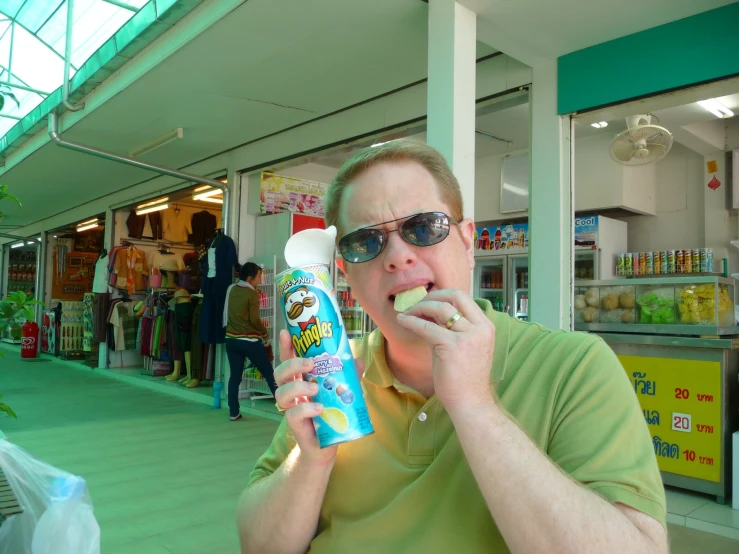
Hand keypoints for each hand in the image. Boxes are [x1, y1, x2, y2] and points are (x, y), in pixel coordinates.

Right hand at [273, 329, 363, 465]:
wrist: (327, 446)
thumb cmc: (331, 414)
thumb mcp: (343, 392)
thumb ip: (349, 376)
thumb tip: (358, 359)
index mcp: (301, 379)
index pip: (289, 360)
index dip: (286, 346)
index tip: (286, 332)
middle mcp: (292, 393)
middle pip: (279, 373)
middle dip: (292, 364)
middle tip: (311, 363)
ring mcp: (292, 409)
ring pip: (281, 393)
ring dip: (297, 386)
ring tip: (315, 388)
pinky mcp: (295, 425)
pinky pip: (293, 414)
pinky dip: (306, 409)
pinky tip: (319, 408)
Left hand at [396, 289, 495, 415]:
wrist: (470, 402)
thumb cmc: (464, 377)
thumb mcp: (462, 346)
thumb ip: (449, 328)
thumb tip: (427, 312)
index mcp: (485, 326)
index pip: (463, 298)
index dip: (442, 296)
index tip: (426, 302)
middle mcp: (480, 328)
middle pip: (455, 295)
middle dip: (432, 296)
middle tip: (415, 304)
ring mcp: (468, 336)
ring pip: (440, 307)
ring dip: (419, 307)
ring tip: (406, 313)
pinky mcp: (453, 346)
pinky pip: (427, 326)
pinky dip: (412, 321)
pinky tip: (402, 321)